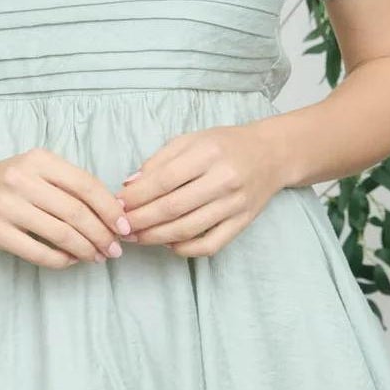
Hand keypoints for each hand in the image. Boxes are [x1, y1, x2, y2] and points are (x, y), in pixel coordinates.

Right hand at [0, 148, 130, 269]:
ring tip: (97, 256)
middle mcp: (22, 180)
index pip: (86, 185)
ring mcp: (7, 207)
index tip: (124, 226)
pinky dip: (62, 260)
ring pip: (61, 234)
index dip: (110, 209)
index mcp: (39, 160)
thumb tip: (114, 214)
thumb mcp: (40, 169)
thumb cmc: (12, 181)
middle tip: (114, 249)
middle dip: (102, 234)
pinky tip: (71, 259)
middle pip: (76, 212)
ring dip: (86, 249)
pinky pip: (39, 252)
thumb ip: (71, 184)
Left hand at [116, 123, 284, 257]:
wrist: (271, 154)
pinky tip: (168, 244)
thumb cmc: (225, 145)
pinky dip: (185, 249)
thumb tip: (129, 186)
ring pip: (188, 229)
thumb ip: (159, 160)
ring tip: (136, 237)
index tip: (118, 204)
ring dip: (155, 237)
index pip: (164, 180)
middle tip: (121, 226)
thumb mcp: (191, 140)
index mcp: (208, 154)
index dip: (137, 196)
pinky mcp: (242, 223)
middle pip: (173, 208)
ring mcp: (235, 205)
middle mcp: (224, 180)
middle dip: (140, 220)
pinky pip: (210, 245)